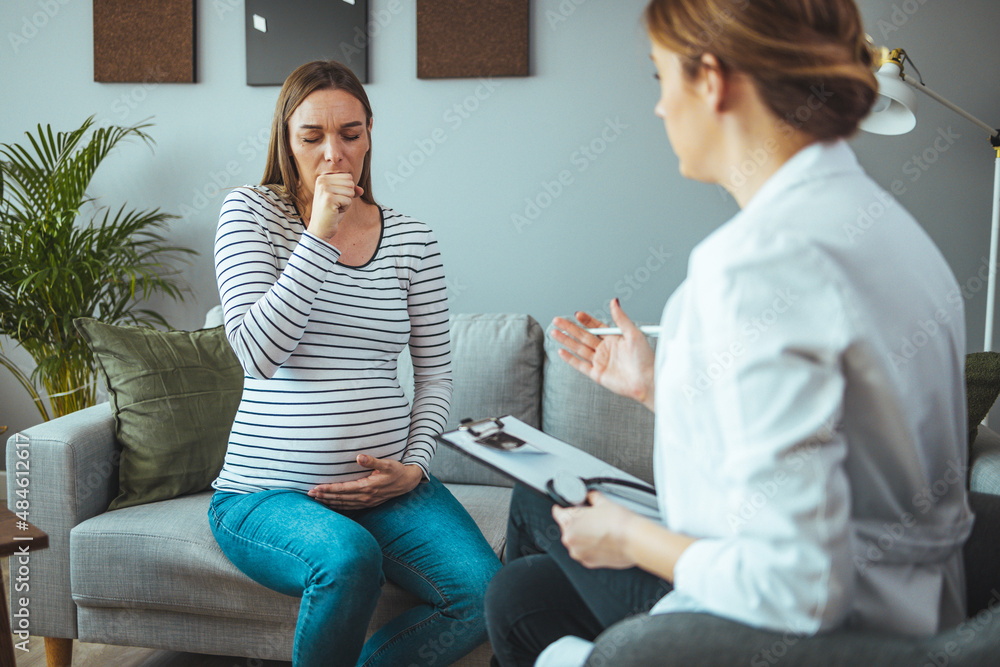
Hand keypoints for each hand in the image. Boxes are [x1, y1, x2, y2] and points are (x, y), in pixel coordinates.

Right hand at [307, 172, 364, 241]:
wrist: (320, 228)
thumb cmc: (331, 213)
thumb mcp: (341, 198)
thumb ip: (351, 190)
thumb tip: (361, 190)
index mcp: (323, 178)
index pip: (348, 177)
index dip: (347, 190)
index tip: (336, 198)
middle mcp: (322, 181)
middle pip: (350, 183)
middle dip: (348, 196)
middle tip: (336, 204)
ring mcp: (324, 189)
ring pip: (350, 191)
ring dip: (346, 202)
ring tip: (335, 207)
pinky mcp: (329, 199)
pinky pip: (349, 200)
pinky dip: (345, 208)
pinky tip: (335, 211)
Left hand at [307, 455, 421, 509]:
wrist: (408, 482)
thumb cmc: (396, 471)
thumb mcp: (387, 464)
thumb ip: (372, 461)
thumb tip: (358, 457)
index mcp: (368, 487)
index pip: (343, 489)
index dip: (328, 489)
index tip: (316, 488)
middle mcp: (365, 497)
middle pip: (340, 498)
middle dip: (324, 496)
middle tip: (309, 494)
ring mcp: (367, 502)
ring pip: (344, 504)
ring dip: (329, 502)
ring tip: (316, 499)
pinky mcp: (368, 504)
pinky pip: (350, 507)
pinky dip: (338, 506)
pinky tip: (331, 504)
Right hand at [551, 298, 655, 409]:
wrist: (647, 381)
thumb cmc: (646, 359)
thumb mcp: (634, 334)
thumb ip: (621, 318)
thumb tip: (614, 301)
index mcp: (615, 339)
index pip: (596, 327)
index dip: (586, 321)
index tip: (577, 314)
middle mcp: (606, 350)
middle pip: (584, 336)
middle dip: (570, 328)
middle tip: (558, 320)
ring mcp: (600, 362)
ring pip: (579, 349)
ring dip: (566, 340)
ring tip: (554, 332)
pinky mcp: (597, 374)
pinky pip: (580, 365)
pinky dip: (570, 359)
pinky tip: (561, 351)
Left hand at [552, 492, 638, 568]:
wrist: (634, 540)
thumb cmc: (619, 523)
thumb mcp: (603, 502)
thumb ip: (592, 498)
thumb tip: (591, 496)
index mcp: (569, 523)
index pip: (557, 512)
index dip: (564, 507)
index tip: (567, 506)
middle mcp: (570, 540)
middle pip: (568, 527)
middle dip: (578, 522)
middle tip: (592, 517)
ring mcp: (579, 553)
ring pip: (576, 540)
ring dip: (584, 535)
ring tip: (600, 529)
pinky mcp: (589, 562)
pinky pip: (585, 551)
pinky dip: (591, 546)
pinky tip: (603, 540)